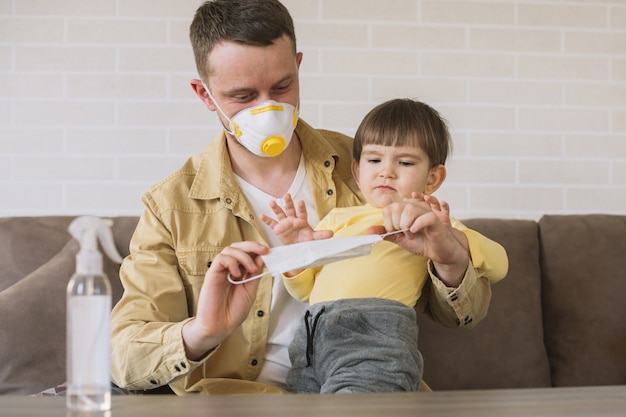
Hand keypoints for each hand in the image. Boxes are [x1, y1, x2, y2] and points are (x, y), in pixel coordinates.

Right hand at [182, 241, 267, 359]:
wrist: (220, 327)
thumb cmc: (233, 311)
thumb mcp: (250, 290)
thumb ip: (255, 274)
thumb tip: (261, 258)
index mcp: (239, 272)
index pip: (246, 253)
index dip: (257, 250)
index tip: (269, 252)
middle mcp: (228, 269)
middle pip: (237, 247)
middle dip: (252, 246)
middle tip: (264, 251)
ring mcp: (220, 270)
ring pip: (229, 250)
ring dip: (244, 256)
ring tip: (251, 270)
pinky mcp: (211, 274)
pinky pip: (221, 259)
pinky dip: (232, 262)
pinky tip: (237, 274)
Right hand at [260, 193, 332, 244]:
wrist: (298, 250)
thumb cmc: (306, 241)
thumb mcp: (314, 239)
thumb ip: (321, 235)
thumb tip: (332, 233)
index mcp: (302, 221)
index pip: (302, 213)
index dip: (301, 208)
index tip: (300, 202)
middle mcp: (292, 220)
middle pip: (290, 210)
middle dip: (288, 203)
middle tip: (287, 195)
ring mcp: (284, 224)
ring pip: (280, 214)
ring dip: (276, 208)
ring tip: (272, 202)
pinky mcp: (278, 229)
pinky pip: (272, 224)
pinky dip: (267, 220)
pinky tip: (262, 215)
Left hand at [373, 192, 468, 286]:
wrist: (438, 252)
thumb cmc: (421, 242)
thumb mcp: (400, 238)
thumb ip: (385, 233)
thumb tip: (368, 232)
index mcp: (405, 209)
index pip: (388, 207)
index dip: (388, 222)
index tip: (396, 231)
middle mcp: (414, 207)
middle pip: (396, 207)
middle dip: (397, 224)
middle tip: (405, 233)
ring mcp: (425, 211)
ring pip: (409, 209)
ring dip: (407, 225)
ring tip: (412, 233)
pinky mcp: (435, 219)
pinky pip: (424, 217)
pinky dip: (417, 225)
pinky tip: (415, 231)